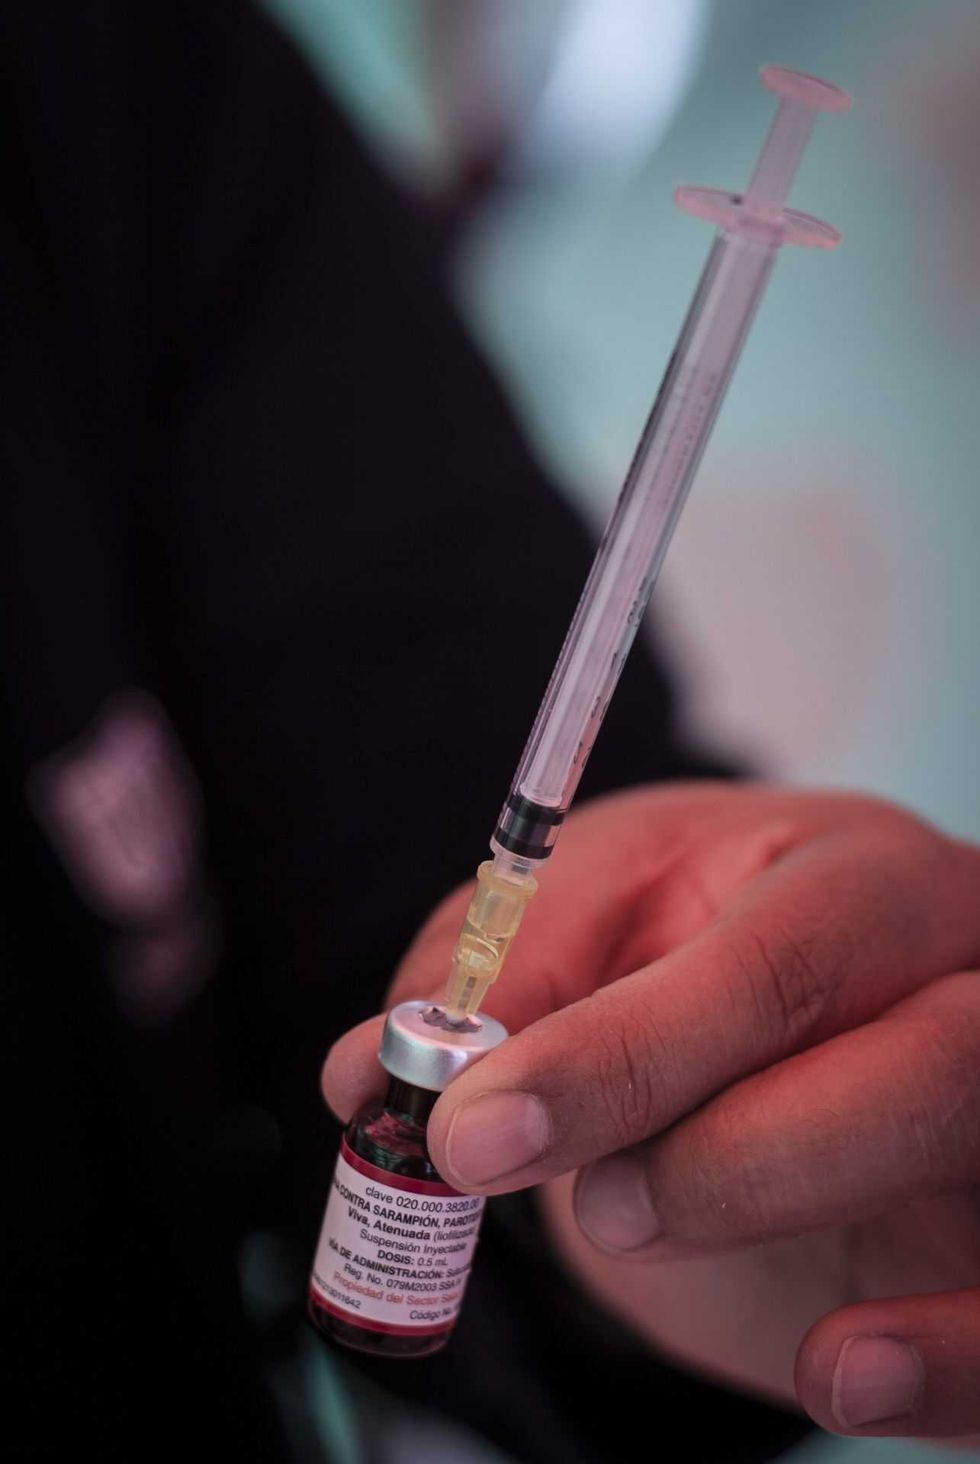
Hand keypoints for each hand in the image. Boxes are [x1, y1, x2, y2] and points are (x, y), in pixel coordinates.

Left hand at [322, 783, 979, 1443]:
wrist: (809, 1033)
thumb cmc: (698, 956)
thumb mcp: (599, 925)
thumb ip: (500, 978)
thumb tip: (372, 1074)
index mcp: (853, 876)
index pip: (770, 960)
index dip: (619, 1050)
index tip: (467, 1126)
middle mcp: (965, 974)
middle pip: (919, 1054)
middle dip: (719, 1145)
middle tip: (581, 1203)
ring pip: (968, 1137)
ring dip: (790, 1208)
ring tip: (635, 1225)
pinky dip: (946, 1365)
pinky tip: (843, 1374)